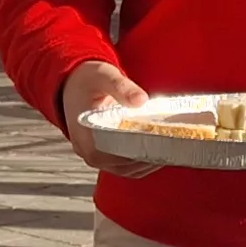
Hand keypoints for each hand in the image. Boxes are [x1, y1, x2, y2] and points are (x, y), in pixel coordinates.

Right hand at [58, 62, 160, 178]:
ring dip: (148, 162)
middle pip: (123, 166)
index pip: (113, 155)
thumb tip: (141, 100)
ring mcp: (96, 156)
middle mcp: (88, 151)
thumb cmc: (86, 80)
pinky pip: (125, 166)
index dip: (138, 153)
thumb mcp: (104, 76)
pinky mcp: (104, 155)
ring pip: (126, 170)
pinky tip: (159, 151)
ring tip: (171, 150)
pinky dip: (142, 162)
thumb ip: (122, 87)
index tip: (160, 145)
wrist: (72, 83)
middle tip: (173, 146)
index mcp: (85, 135)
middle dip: (148, 158)